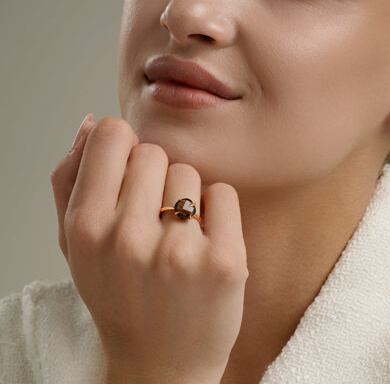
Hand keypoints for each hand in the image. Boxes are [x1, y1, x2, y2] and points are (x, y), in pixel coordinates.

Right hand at [50, 115, 248, 382]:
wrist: (160, 364)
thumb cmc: (118, 297)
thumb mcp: (74, 244)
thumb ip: (71, 179)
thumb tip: (91, 123)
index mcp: (87, 227)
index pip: (112, 134)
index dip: (123, 149)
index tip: (128, 177)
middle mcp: (129, 238)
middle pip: (154, 151)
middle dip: (155, 178)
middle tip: (152, 220)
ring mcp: (179, 252)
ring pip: (190, 172)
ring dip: (186, 199)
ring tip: (176, 239)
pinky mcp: (224, 262)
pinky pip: (224, 194)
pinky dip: (218, 213)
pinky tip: (205, 244)